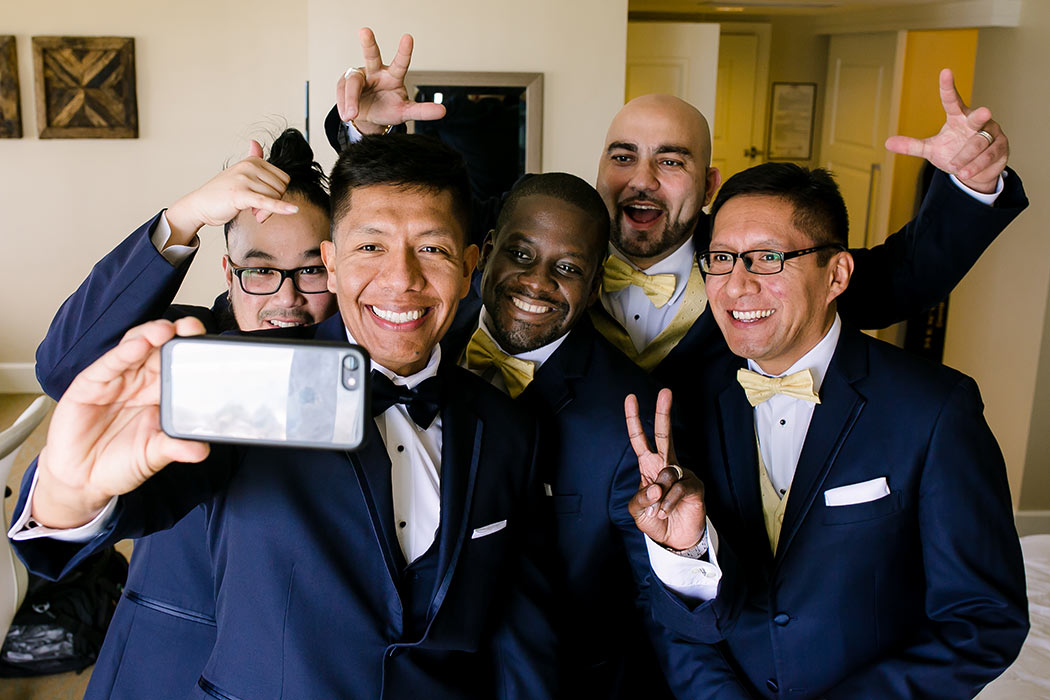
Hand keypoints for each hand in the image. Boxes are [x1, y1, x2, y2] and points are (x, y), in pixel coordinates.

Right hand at [31, 318, 210, 528]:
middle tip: (192, 328)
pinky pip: (109, 364)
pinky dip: (124, 353)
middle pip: (160, 349)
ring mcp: (116, 380)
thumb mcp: (153, 456)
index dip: (193, 352)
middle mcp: (140, 382)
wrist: (82, 480)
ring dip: (151, 335)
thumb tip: (201, 450)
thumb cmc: (119, 463)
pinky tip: (138, 345)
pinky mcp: (90, 384)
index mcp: (160, 394)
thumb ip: (174, 449)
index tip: (211, 345)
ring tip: (167, 330)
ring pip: (135, 348)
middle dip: (177, 335)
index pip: (179, 365)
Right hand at [163, 140, 298, 245]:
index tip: (264, 201)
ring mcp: (244, 179)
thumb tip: (255, 143)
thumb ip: (251, 159)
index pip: (283, 179)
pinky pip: (266, 202)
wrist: (200, 204)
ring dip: (266, 211)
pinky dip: (280, 208)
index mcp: (253, 161)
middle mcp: (249, 167)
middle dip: (274, 203)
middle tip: (258, 210)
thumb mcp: (238, 172)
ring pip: (274, 198)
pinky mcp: (240, 194)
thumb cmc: (221, 191)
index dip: (278, 194)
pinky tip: (293, 211)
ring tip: (253, 213)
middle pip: (281, 188)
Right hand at [335, 27, 445, 133]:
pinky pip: (343, 97)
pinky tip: (348, 115)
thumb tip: (443, 111)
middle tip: (365, 31)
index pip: (400, 63)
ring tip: (351, 115)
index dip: (404, 51)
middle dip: (368, 43)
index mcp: (393, 76)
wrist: (368, 116)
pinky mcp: (345, 86)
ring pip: (352, 83)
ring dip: (351, 99)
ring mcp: (359, 77)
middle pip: (372, 56)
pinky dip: (345, 108)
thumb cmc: (388, 108)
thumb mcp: (405, 112)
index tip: (408, 37)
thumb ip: (422, 111)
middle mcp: (375, 72)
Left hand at [625, 389, 706, 549]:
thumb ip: (641, 497)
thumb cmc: (655, 520)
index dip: (634, 419)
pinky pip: (678, 489)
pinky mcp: (695, 486)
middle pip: (664, 434)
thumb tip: (657, 486)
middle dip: (664, 413)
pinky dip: (668, 503)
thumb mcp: (638, 511)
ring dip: (659, 494)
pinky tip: (665, 512)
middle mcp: (666, 465)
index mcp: (649, 466)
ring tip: (659, 510)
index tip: (630, 398)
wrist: (675, 540)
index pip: (640, 439)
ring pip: (667, 472)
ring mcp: (683, 474)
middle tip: (665, 391)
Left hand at [885, 68, 1007, 193]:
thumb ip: (912, 146)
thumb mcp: (931, 149)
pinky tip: (967, 173)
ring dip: (966, 157)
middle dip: (981, 116)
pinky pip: (989, 156)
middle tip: (985, 112)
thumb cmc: (953, 152)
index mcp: (958, 117)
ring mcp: (992, 133)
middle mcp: (976, 121)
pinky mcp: (1001, 147)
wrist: (975, 171)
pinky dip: (976, 166)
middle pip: (977, 118)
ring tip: (957, 168)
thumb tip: (887, 142)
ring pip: (980, 143)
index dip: (948, 87)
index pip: (951, 100)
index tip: (945, 71)